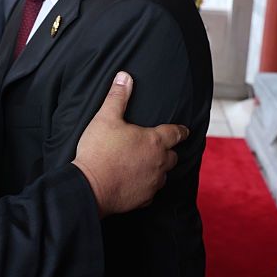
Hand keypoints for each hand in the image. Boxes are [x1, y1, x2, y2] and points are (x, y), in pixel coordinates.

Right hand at [72, 71, 188, 216]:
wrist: (90, 187)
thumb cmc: (99, 151)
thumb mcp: (105, 118)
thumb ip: (117, 97)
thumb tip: (125, 77)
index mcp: (154, 141)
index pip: (175, 133)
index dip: (181, 130)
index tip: (185, 130)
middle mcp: (159, 163)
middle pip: (172, 156)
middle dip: (168, 151)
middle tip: (161, 148)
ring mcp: (153, 182)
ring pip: (163, 175)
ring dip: (158, 169)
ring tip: (146, 165)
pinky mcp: (144, 199)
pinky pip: (151, 192)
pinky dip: (146, 186)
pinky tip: (136, 183)